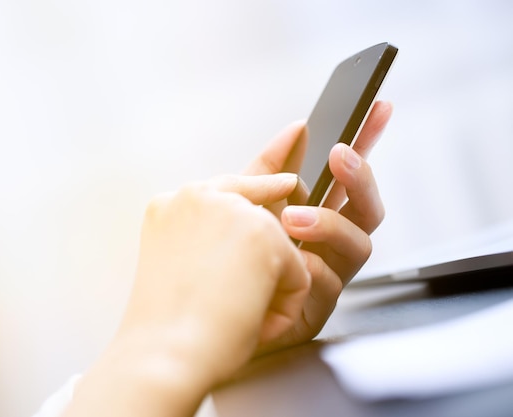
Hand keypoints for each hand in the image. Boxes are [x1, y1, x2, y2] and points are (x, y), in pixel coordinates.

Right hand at [65, 174, 309, 416]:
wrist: (163, 354)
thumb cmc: (168, 327)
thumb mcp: (183, 267)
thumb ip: (213, 238)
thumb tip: (262, 226)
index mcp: (171, 205)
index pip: (231, 184)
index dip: (264, 184)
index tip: (289, 178)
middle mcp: (197, 195)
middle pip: (265, 200)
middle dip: (276, 242)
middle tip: (275, 206)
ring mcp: (230, 209)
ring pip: (280, 247)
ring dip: (270, 286)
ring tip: (232, 314)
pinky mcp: (261, 233)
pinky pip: (298, 272)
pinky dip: (284, 305)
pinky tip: (250, 318)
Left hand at [245, 101, 391, 353]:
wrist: (203, 310)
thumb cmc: (230, 255)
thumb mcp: (246, 203)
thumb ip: (271, 169)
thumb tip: (297, 128)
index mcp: (315, 213)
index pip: (348, 175)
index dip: (367, 142)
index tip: (378, 108)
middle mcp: (328, 242)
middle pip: (368, 208)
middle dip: (360, 178)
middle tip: (339, 157)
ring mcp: (328, 273)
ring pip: (359, 244)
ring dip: (329, 225)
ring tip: (293, 219)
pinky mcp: (318, 306)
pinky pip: (329, 283)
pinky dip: (308, 267)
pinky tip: (287, 261)